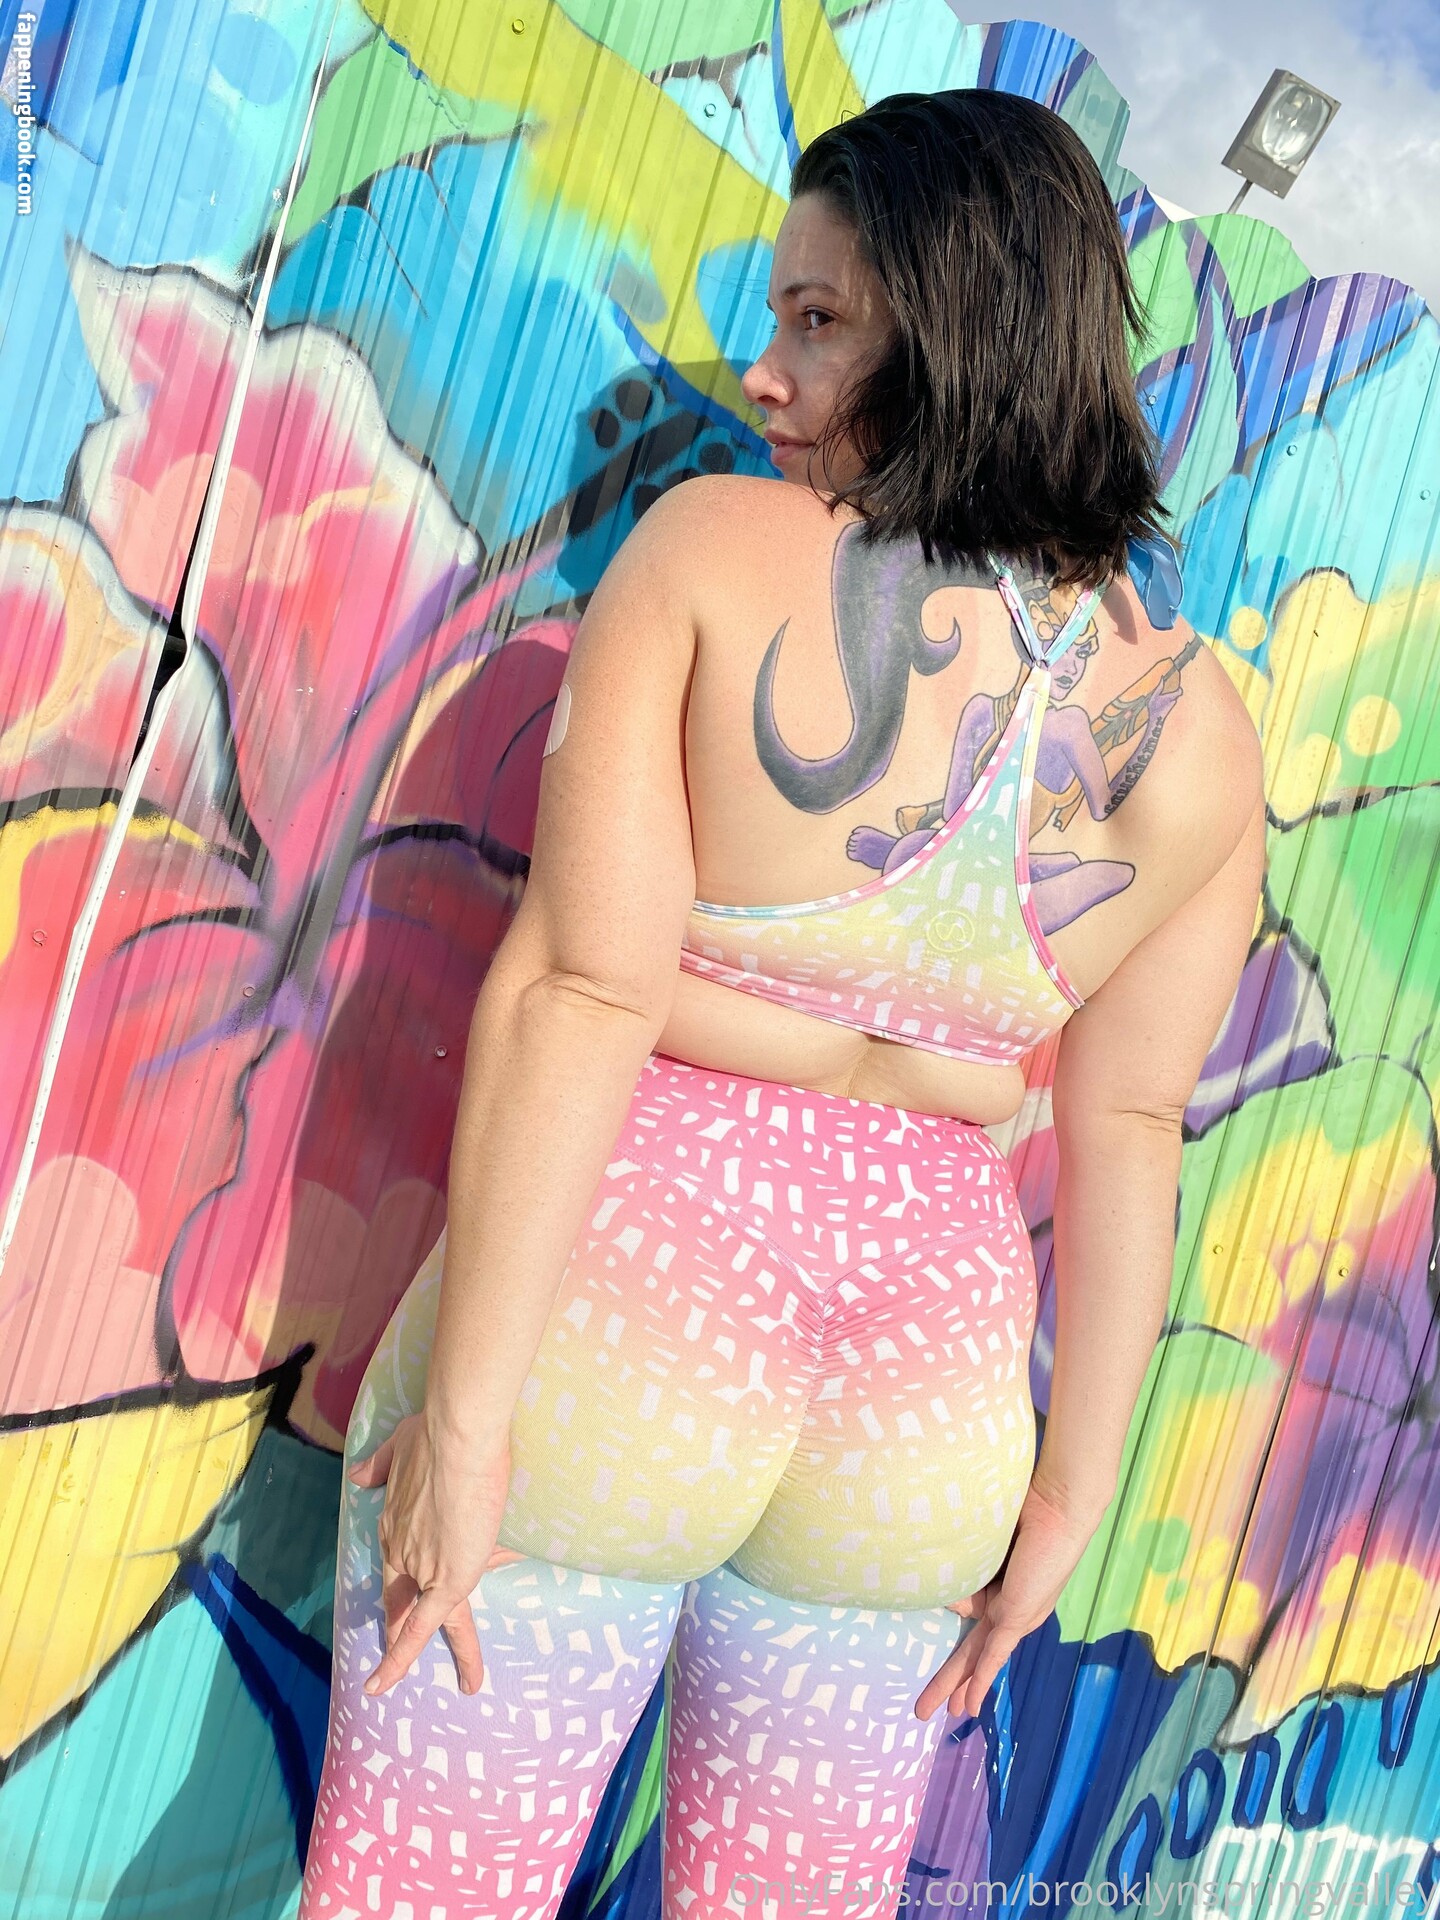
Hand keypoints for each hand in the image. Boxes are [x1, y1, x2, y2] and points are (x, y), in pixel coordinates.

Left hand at [347, 1411, 524, 1697]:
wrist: (459, 1437)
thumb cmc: (439, 1433)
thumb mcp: (400, 1444)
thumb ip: (378, 1464)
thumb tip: (357, 1475)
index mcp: (393, 1520)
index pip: (396, 1558)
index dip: (400, 1576)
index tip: (403, 1588)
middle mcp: (400, 1548)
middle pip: (400, 1593)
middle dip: (398, 1621)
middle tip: (391, 1653)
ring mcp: (420, 1566)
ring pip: (421, 1616)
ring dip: (418, 1646)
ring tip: (450, 1676)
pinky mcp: (446, 1581)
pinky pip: (423, 1629)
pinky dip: (400, 1658)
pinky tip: (384, 1686)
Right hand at [914, 1472, 1103, 1723]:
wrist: (1057, 1507)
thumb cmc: (1021, 1514)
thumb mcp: (983, 1548)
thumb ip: (964, 1572)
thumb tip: (955, 1605)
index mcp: (1002, 1593)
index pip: (963, 1614)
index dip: (951, 1613)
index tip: (944, 1616)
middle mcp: (1007, 1609)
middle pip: (969, 1654)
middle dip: (946, 1682)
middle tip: (921, 1710)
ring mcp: (1014, 1616)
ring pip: (975, 1657)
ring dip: (954, 1685)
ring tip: (931, 1713)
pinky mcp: (1019, 1618)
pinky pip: (993, 1654)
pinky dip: (981, 1680)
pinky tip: (968, 1707)